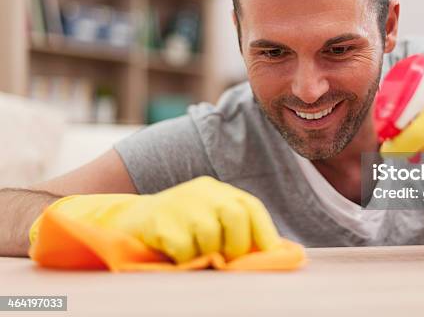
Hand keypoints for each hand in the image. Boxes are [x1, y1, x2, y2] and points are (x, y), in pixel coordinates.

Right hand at [30, 177, 280, 263]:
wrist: (124, 223)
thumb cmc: (173, 230)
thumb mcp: (206, 223)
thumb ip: (232, 234)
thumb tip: (270, 256)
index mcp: (216, 191)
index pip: (251, 208)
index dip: (265, 234)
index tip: (270, 257)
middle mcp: (202, 191)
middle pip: (236, 217)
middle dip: (236, 247)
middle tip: (223, 260)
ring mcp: (180, 203)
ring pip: (210, 236)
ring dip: (205, 255)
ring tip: (192, 257)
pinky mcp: (161, 220)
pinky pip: (185, 249)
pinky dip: (184, 261)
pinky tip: (173, 256)